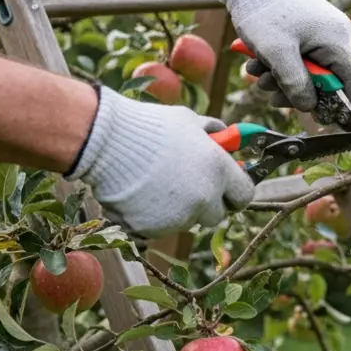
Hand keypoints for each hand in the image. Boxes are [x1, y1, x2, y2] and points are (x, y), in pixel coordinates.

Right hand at [66, 86, 255, 238]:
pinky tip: (137, 195)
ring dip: (177, 209)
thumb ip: (213, 133)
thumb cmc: (150, 126)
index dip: (234, 193)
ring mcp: (179, 217)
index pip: (244, 196)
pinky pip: (159, 228)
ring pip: (186, 221)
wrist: (106, 142)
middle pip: (217, 215)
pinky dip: (151, 216)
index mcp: (219, 171)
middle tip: (185, 186)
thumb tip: (227, 137)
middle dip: (206, 204)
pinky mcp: (153, 229)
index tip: (225, 189)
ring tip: (153, 184)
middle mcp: (205, 198)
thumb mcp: (189, 120)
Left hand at [203, 0, 350, 111]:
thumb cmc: (262, 11)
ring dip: (283, 80)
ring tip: (257, 75)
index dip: (344, 105)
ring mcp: (321, 32)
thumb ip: (295, 83)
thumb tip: (309, 107)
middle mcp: (335, 35)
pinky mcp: (306, 30)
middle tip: (273, 98)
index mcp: (336, 38)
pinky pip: (300, 58)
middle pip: (328, 79)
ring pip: (310, 71)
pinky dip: (280, 66)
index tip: (327, 122)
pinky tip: (258, 63)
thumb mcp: (276, 52)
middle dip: (299, 91)